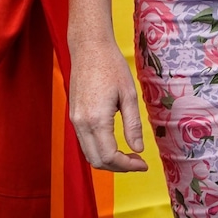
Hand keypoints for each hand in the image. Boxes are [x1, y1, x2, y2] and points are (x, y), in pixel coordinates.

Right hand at [69, 38, 148, 171]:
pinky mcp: (73, 116)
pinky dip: (99, 150)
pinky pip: (85, 143)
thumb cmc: (112, 67)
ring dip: (108, 160)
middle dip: (119, 167)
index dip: (127, 166)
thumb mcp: (128, 95)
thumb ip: (133, 125)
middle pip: (97, 161)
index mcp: (96, 120)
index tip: (144, 165)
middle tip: (138, 163)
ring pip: (89, 154)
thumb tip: (138, 149)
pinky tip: (116, 144)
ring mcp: (74, 121)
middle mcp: (81, 124)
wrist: (89, 49)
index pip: (109, 156)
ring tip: (130, 156)